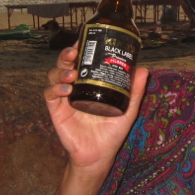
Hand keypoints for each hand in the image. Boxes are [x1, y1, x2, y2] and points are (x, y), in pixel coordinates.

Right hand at [44, 45, 149, 177]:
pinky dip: (56, 89)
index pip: (82, 60)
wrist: (99, 155)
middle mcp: (74, 87)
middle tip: (75, 51)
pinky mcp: (56, 111)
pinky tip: (67, 91)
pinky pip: (50, 95)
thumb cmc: (111, 132)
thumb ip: (135, 92)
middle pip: (65, 64)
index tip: (85, 39)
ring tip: (72, 74)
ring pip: (54, 76)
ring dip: (61, 71)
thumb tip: (144, 70)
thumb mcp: (127, 110)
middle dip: (67, 55)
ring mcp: (63, 98)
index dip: (81, 48)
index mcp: (90, 83)